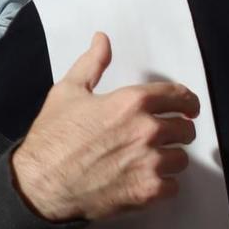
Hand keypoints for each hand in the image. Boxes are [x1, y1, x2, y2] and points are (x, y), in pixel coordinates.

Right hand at [7, 33, 201, 222]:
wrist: (38, 185)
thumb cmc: (52, 137)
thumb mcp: (68, 92)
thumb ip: (92, 64)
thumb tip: (102, 38)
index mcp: (132, 102)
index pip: (180, 96)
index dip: (188, 103)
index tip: (190, 109)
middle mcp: (147, 129)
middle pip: (186, 129)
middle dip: (178, 132)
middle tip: (166, 138)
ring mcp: (150, 161)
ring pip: (182, 158)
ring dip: (170, 159)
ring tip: (150, 161)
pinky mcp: (148, 190)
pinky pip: (173, 186)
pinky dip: (163, 185)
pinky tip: (144, 181)